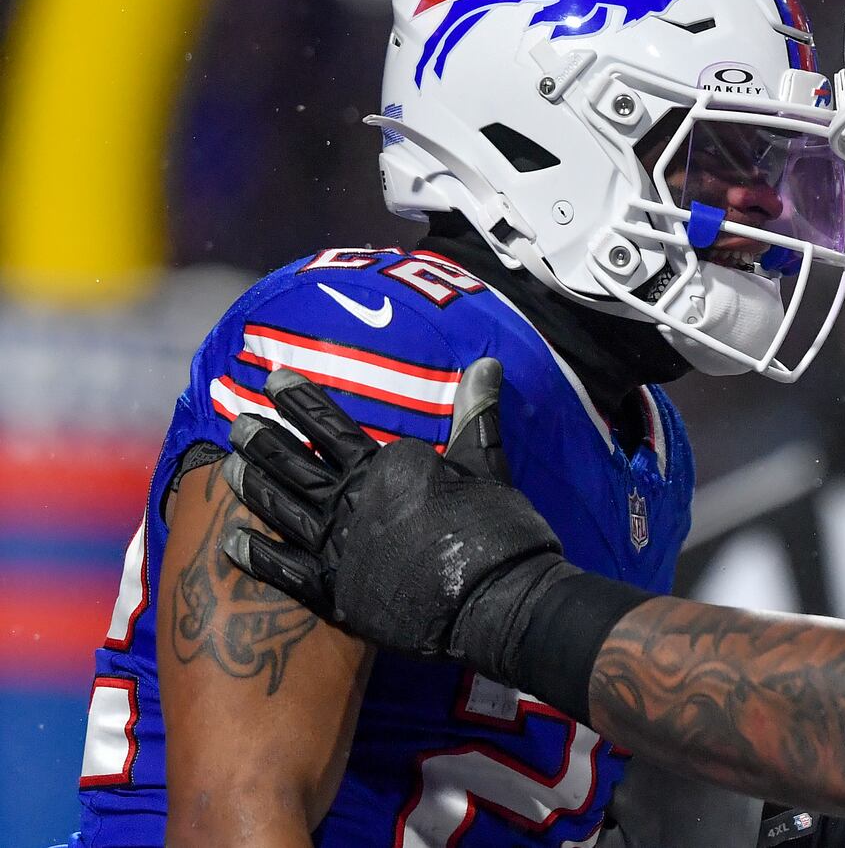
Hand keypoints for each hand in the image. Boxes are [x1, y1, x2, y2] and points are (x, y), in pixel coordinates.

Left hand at [222, 358, 572, 680]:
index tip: (273, 380)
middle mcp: (351, 502)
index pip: (330, 425)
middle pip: (294, 464)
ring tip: (227, 467)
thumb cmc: (497, 528)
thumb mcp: (486, 462)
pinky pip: (284, 570)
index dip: (299, 400)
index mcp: (385, 467)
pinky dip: (255, 555)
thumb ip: (476, 412)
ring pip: (281, 509)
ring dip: (253, 485)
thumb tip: (487, 362)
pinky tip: (231, 541)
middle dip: (262, 441)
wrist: (498, 601)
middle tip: (236, 425)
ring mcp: (338, 548)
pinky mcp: (335, 593)